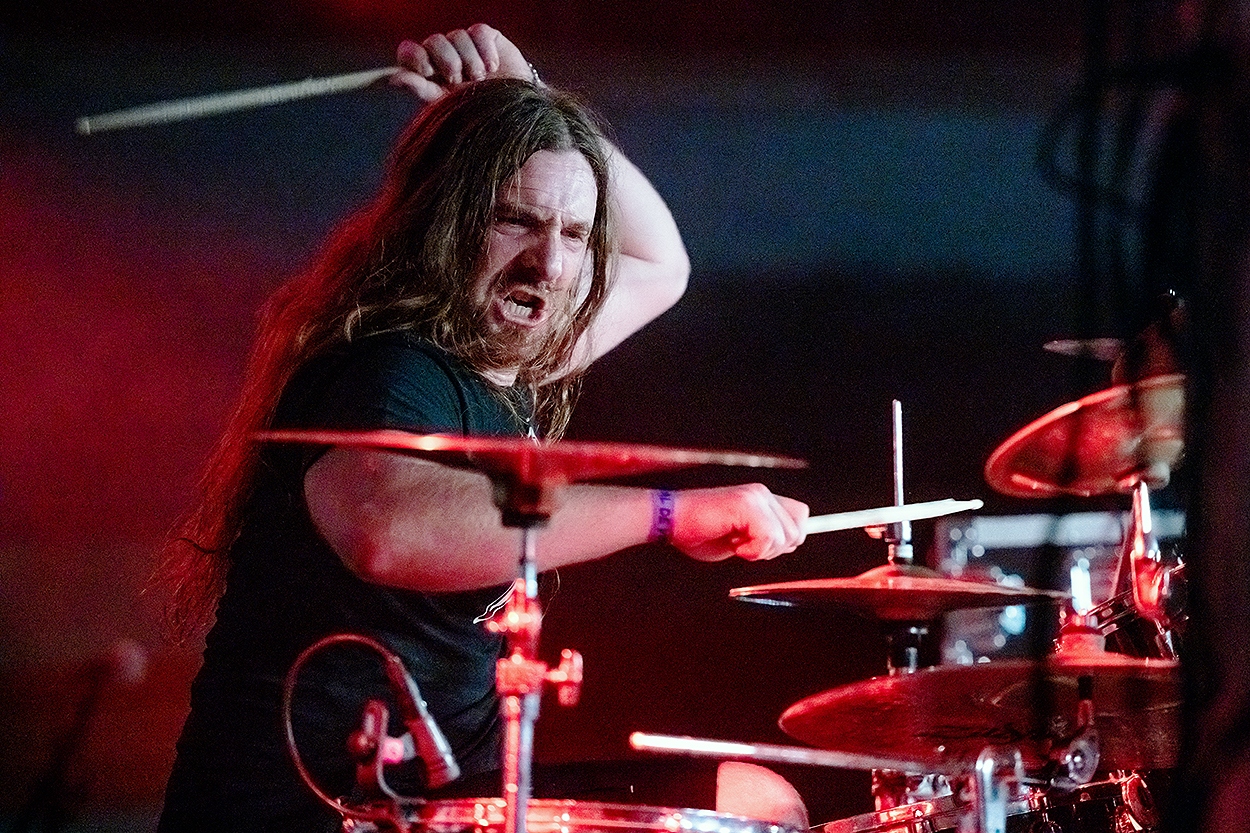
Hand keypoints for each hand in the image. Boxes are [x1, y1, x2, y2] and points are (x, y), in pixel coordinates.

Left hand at [393, 23, 531, 101]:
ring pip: (457, 36)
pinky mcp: (486, 36)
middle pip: (434, 41)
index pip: (409, 51)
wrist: (512, 111)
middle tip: (460, 81)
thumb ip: (420, 89)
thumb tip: (393, 78)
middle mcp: (444, 54)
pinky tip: (493, 67)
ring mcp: (465, 44)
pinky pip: (478, 32)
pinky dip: (485, 51)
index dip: (415, 56)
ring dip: (470, 61)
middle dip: (448, 62)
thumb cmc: (475, 111)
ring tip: (480, 79)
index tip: (427, 71)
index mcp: (429, 70)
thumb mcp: (445, 104)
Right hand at [669, 484, 807, 561]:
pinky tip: (733, 544)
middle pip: (797, 530)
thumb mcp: (738, 538)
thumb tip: (785, 544)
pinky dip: (752, 550)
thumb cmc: (697, 531)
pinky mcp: (746, 505)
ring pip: (785, 537)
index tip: (763, 549)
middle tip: (744, 547)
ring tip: (735, 543)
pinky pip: (768, 538)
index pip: (800, 516)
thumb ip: (762, 537)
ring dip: (761, 550)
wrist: (670, 520)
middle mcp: (761, 493)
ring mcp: (755, 497)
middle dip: (774, 549)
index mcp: (761, 499)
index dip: (788, 539)